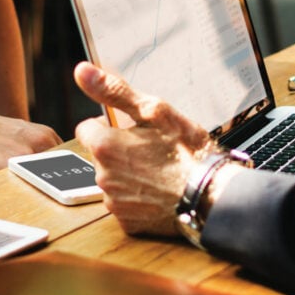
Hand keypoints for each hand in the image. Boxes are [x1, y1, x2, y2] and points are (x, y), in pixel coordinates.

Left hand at [74, 62, 212, 234]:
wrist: (213, 195)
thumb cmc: (187, 151)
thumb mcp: (154, 111)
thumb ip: (114, 91)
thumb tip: (81, 71)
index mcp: (105, 146)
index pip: (87, 129)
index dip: (109, 126)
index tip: (131, 130)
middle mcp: (103, 176)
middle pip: (101, 157)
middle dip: (120, 152)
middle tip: (152, 150)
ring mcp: (114, 202)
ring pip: (113, 181)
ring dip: (128, 175)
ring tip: (159, 172)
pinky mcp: (128, 223)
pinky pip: (125, 206)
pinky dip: (138, 199)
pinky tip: (159, 192)